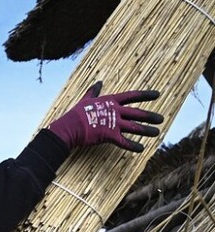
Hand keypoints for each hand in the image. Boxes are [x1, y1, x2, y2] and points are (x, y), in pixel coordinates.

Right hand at [48, 81, 162, 151]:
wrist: (70, 126)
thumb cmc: (77, 113)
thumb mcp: (87, 99)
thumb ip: (94, 91)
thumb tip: (98, 83)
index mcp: (111, 101)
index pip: (132, 96)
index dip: (146, 95)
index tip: (157, 94)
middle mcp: (116, 111)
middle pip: (137, 113)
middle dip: (150, 116)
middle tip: (161, 119)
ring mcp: (114, 123)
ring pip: (134, 127)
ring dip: (147, 130)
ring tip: (157, 132)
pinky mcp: (110, 136)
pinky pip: (125, 142)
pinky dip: (133, 146)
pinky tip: (141, 149)